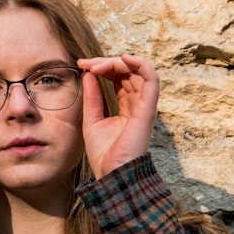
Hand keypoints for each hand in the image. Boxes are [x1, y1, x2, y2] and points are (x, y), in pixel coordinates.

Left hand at [78, 54, 159, 178]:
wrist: (112, 174)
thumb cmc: (104, 154)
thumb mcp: (92, 119)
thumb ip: (93, 96)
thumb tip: (88, 73)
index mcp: (127, 107)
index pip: (119, 78)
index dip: (103, 67)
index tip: (82, 65)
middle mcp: (138, 104)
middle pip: (127, 72)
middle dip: (106, 62)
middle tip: (86, 63)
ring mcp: (144, 106)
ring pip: (138, 71)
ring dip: (117, 62)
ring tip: (97, 64)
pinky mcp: (148, 109)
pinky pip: (152, 79)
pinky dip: (140, 64)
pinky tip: (123, 58)